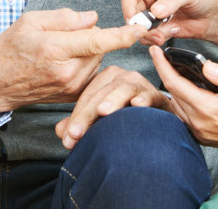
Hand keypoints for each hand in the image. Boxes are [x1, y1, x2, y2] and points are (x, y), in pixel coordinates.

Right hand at [0, 9, 146, 115]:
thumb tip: (92, 18)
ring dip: (88, 53)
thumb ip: (64, 18)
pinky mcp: (72, 97)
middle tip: (64, 36)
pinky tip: (64, 65)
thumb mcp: (30, 22)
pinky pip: (91, 74)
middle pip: (98, 48)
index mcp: (55, 49)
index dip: (121, 35)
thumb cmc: (9, 50)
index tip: (140, 29)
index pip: (97, 41)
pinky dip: (85, 66)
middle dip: (90, 37)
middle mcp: (67, 72)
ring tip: (60, 53)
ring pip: (96, 61)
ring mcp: (70, 87)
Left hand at [53, 65, 170, 148]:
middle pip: (101, 94)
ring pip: (124, 89)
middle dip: (88, 116)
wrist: (154, 122)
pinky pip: (150, 95)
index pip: (87, 97)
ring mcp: (139, 84)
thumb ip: (79, 124)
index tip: (68, 139)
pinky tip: (137, 105)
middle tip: (77, 134)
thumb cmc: (123, 118)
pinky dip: (144, 99)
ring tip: (103, 111)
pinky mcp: (156, 95)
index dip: (76, 118)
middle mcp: (121, 77)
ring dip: (114, 100)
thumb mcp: (98, 121)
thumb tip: (61, 131)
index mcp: (105, 79)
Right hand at [121, 0, 217, 46]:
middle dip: (141, 26)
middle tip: (154, 33)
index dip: (128, 8)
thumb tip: (155, 11)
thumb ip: (171, 1)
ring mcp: (149, 14)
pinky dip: (157, 38)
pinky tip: (173, 31)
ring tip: (167, 32)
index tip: (133, 21)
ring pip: (137, 28)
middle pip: (131, 14)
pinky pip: (147, 37)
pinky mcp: (155, 28)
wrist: (213, 16)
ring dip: (150, 35)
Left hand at [149, 45, 217, 156]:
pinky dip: (179, 102)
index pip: (174, 83)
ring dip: (172, 89)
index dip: (161, 65)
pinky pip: (182, 117)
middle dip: (165, 74)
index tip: (154, 51)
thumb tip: (205, 65)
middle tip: (165, 58)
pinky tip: (186, 93)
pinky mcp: (201, 137)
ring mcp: (198, 132)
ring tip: (174, 72)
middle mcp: (198, 123)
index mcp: (207, 109)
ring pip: (174, 107)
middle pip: (170, 94)